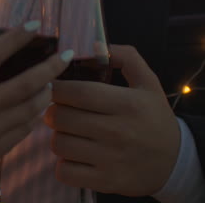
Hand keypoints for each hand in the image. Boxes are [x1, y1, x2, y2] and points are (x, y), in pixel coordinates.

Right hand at [0, 28, 71, 202]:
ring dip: (47, 92)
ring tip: (50, 82)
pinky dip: (35, 114)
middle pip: (25, 83)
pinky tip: (36, 105)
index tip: (35, 25)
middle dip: (51, 67)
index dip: (17, 37)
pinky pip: (26, 128)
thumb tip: (0, 41)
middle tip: (66, 56)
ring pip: (32, 108)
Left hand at [45, 45, 179, 195]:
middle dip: (52, 112)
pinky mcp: (105, 181)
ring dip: (57, 137)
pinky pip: (64, 172)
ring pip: (59, 144)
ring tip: (68, 133)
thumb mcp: (148, 83)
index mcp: (127, 104)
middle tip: (57, 111)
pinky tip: (73, 156)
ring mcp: (111, 159)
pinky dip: (62, 164)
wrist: (174, 162)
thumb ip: (126, 57)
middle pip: (62, 117)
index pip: (77, 92)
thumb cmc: (153, 118)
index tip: (52, 87)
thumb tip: (96, 43)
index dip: (55, 88)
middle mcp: (118, 131)